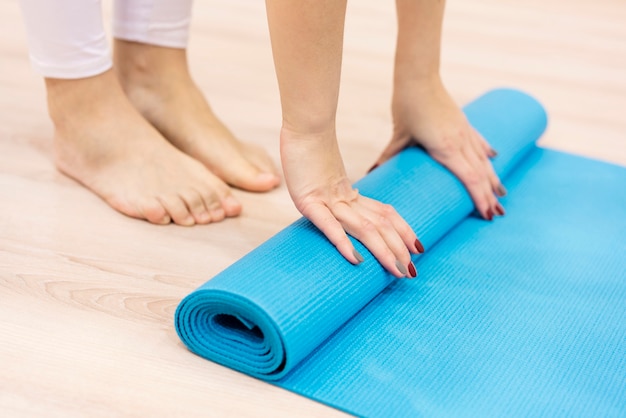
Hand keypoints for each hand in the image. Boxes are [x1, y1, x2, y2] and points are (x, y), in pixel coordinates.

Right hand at [280, 127, 421, 277]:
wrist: (302, 126)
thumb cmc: (308, 149)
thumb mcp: (324, 175)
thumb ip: (334, 189)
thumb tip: (342, 200)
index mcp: (351, 192)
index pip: (386, 214)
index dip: (403, 230)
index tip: (418, 247)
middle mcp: (345, 198)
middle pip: (380, 225)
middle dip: (398, 249)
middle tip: (412, 271)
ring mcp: (327, 199)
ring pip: (364, 228)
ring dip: (383, 251)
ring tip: (396, 270)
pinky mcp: (308, 202)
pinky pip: (329, 225)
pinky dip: (343, 242)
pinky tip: (356, 259)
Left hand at [373, 78, 505, 219]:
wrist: (419, 76)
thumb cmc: (407, 105)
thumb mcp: (399, 135)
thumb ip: (389, 156)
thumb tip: (371, 173)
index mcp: (447, 148)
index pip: (470, 178)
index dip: (480, 198)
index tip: (486, 214)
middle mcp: (461, 141)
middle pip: (481, 173)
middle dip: (489, 196)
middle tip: (497, 215)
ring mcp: (465, 130)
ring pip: (484, 160)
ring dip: (493, 178)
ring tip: (502, 195)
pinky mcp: (463, 121)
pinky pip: (479, 141)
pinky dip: (487, 153)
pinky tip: (494, 159)